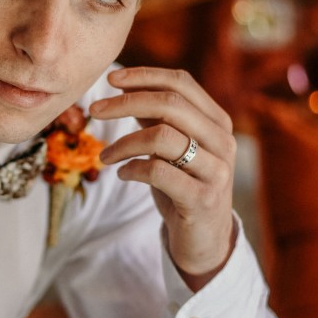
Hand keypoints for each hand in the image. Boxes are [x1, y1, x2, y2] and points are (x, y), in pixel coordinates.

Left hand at [90, 66, 235, 289]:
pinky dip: (132, 169)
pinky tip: (122, 174)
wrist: (204, 241)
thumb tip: (126, 89)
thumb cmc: (183, 188)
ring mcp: (216, 170)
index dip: (144, 76)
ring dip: (124, 143)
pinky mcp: (202, 198)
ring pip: (163, 136)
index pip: (181, 83)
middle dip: (126, 103)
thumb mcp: (172, 149)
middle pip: (171, 104)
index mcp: (216, 121)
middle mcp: (222, 141)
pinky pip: (158, 172)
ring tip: (104, 155)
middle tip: (95, 110)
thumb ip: (158, 120)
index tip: (110, 79)